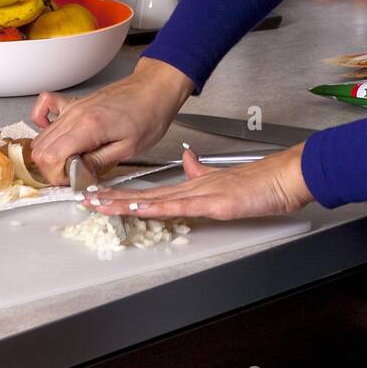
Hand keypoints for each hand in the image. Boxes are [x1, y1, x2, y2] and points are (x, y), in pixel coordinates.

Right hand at [28, 57, 193, 184]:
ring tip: (73, 161)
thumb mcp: (128, 149)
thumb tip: (77, 175)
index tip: (73, 180)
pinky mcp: (74, 103)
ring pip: (41, 135)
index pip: (50, 156)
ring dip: (50, 154)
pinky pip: (45, 109)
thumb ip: (97, 163)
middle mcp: (74, 115)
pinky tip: (56, 136)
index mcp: (88, 126)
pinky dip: (43, 125)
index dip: (57, 176)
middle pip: (40, 148)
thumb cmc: (148, 115)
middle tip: (74, 174)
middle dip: (52, 169)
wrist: (154, 89)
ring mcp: (72, 108)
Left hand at [81, 143, 313, 220]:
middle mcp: (190, 188)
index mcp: (191, 185)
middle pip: (143, 194)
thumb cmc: (259, 182)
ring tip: (97, 203)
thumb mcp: (223, 179)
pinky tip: (136, 207)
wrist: (281, 177)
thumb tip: (188, 160)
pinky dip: (153, 207)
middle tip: (84, 200)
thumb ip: (202, 171)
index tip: (100, 195)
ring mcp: (199, 193)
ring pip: (152, 199)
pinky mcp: (211, 201)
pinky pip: (176, 206)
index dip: (123, 193)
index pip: (149, 192)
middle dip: (112, 198)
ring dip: (123, 202)